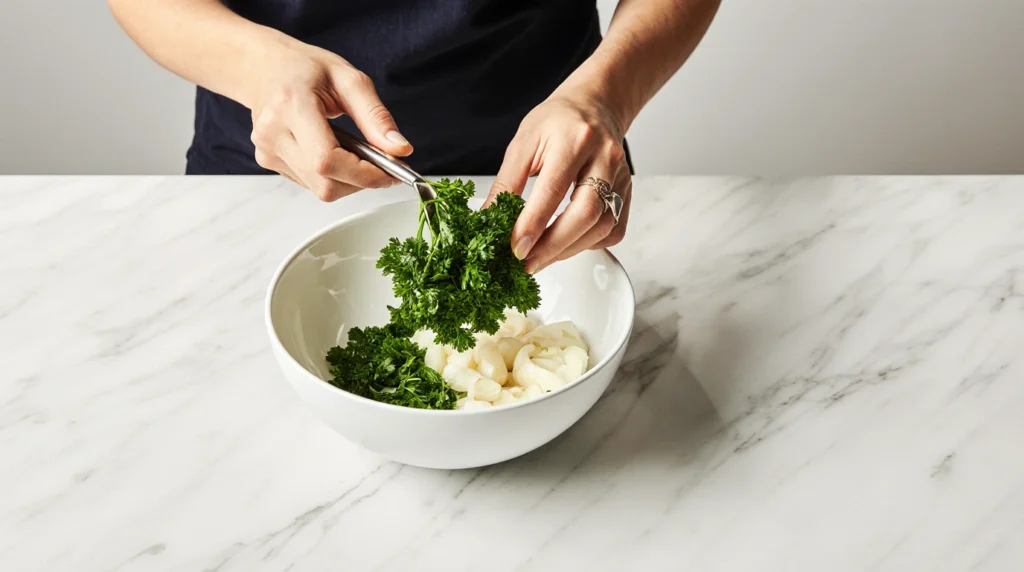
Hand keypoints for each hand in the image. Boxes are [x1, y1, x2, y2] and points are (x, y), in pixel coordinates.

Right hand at [247, 37, 412, 200]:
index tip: (392, 172)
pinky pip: (311, 183)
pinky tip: (334, 151)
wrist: (263, 67)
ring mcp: (268, 150)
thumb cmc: (304, 67)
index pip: (327, 160)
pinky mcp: (269, 161)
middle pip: (325, 183)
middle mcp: (273, 133)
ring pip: (320, 189)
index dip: (364, 174)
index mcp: (292, 105)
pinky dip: (332, 176)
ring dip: (349, 180)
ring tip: (357, 153)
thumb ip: (376, 116)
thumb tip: (401, 149)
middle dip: (362, 181)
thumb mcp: (348, 79)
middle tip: (382, 165)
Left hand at [485, 93, 631, 272]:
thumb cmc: (557, 122)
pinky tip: (567, 242)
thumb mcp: (523, 143)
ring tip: (541, 258)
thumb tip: (489, 220)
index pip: (554, 189)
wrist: (594, 106)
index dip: (534, 223)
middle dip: (554, 245)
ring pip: (602, 226)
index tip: (516, 248)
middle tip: (527, 264)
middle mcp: (604, 157)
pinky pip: (613, 230)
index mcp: (574, 139)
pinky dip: (589, 244)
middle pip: (586, 212)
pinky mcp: (627, 192)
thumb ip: (506, 183)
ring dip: (569, 249)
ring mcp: (621, 176)